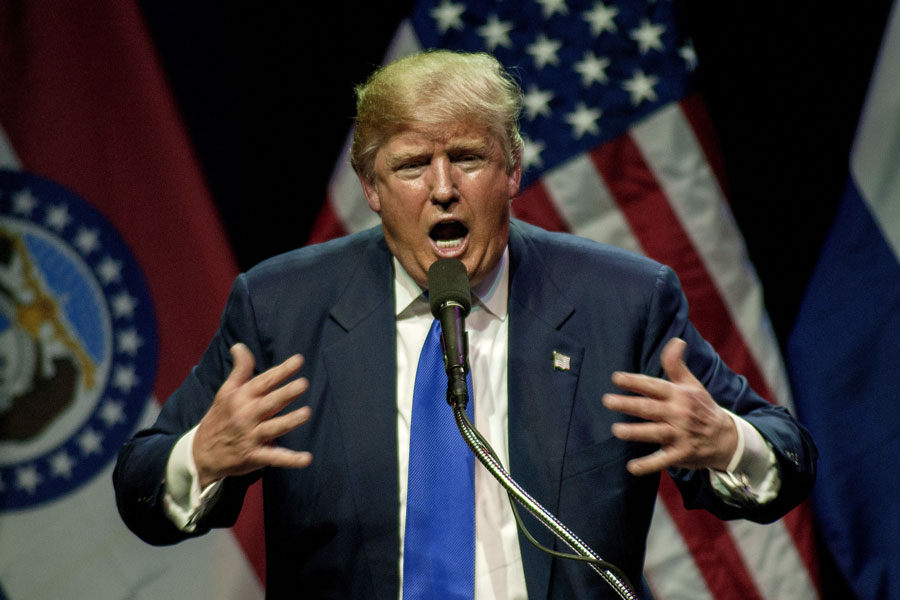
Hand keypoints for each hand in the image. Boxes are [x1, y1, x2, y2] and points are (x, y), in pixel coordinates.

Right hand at [193, 343, 312, 486]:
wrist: (200, 453)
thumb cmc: (220, 417)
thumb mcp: (225, 392)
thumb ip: (239, 370)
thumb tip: (239, 345)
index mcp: (241, 398)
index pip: (264, 381)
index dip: (281, 370)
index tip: (299, 360)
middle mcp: (246, 415)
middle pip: (269, 402)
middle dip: (286, 393)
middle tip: (303, 384)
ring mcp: (251, 437)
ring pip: (273, 428)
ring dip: (289, 421)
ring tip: (306, 413)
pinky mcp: (254, 456)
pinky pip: (274, 457)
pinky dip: (290, 460)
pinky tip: (307, 458)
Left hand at [601, 338, 736, 475]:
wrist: (726, 438)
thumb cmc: (701, 407)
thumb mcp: (692, 384)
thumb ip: (676, 364)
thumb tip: (675, 340)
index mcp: (679, 395)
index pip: (654, 385)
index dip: (635, 381)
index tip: (616, 378)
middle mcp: (679, 414)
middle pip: (650, 408)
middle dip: (628, 404)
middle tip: (607, 401)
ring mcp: (680, 435)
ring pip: (654, 433)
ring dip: (635, 432)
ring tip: (616, 430)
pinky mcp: (681, 454)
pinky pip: (662, 460)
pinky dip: (648, 465)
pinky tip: (631, 467)